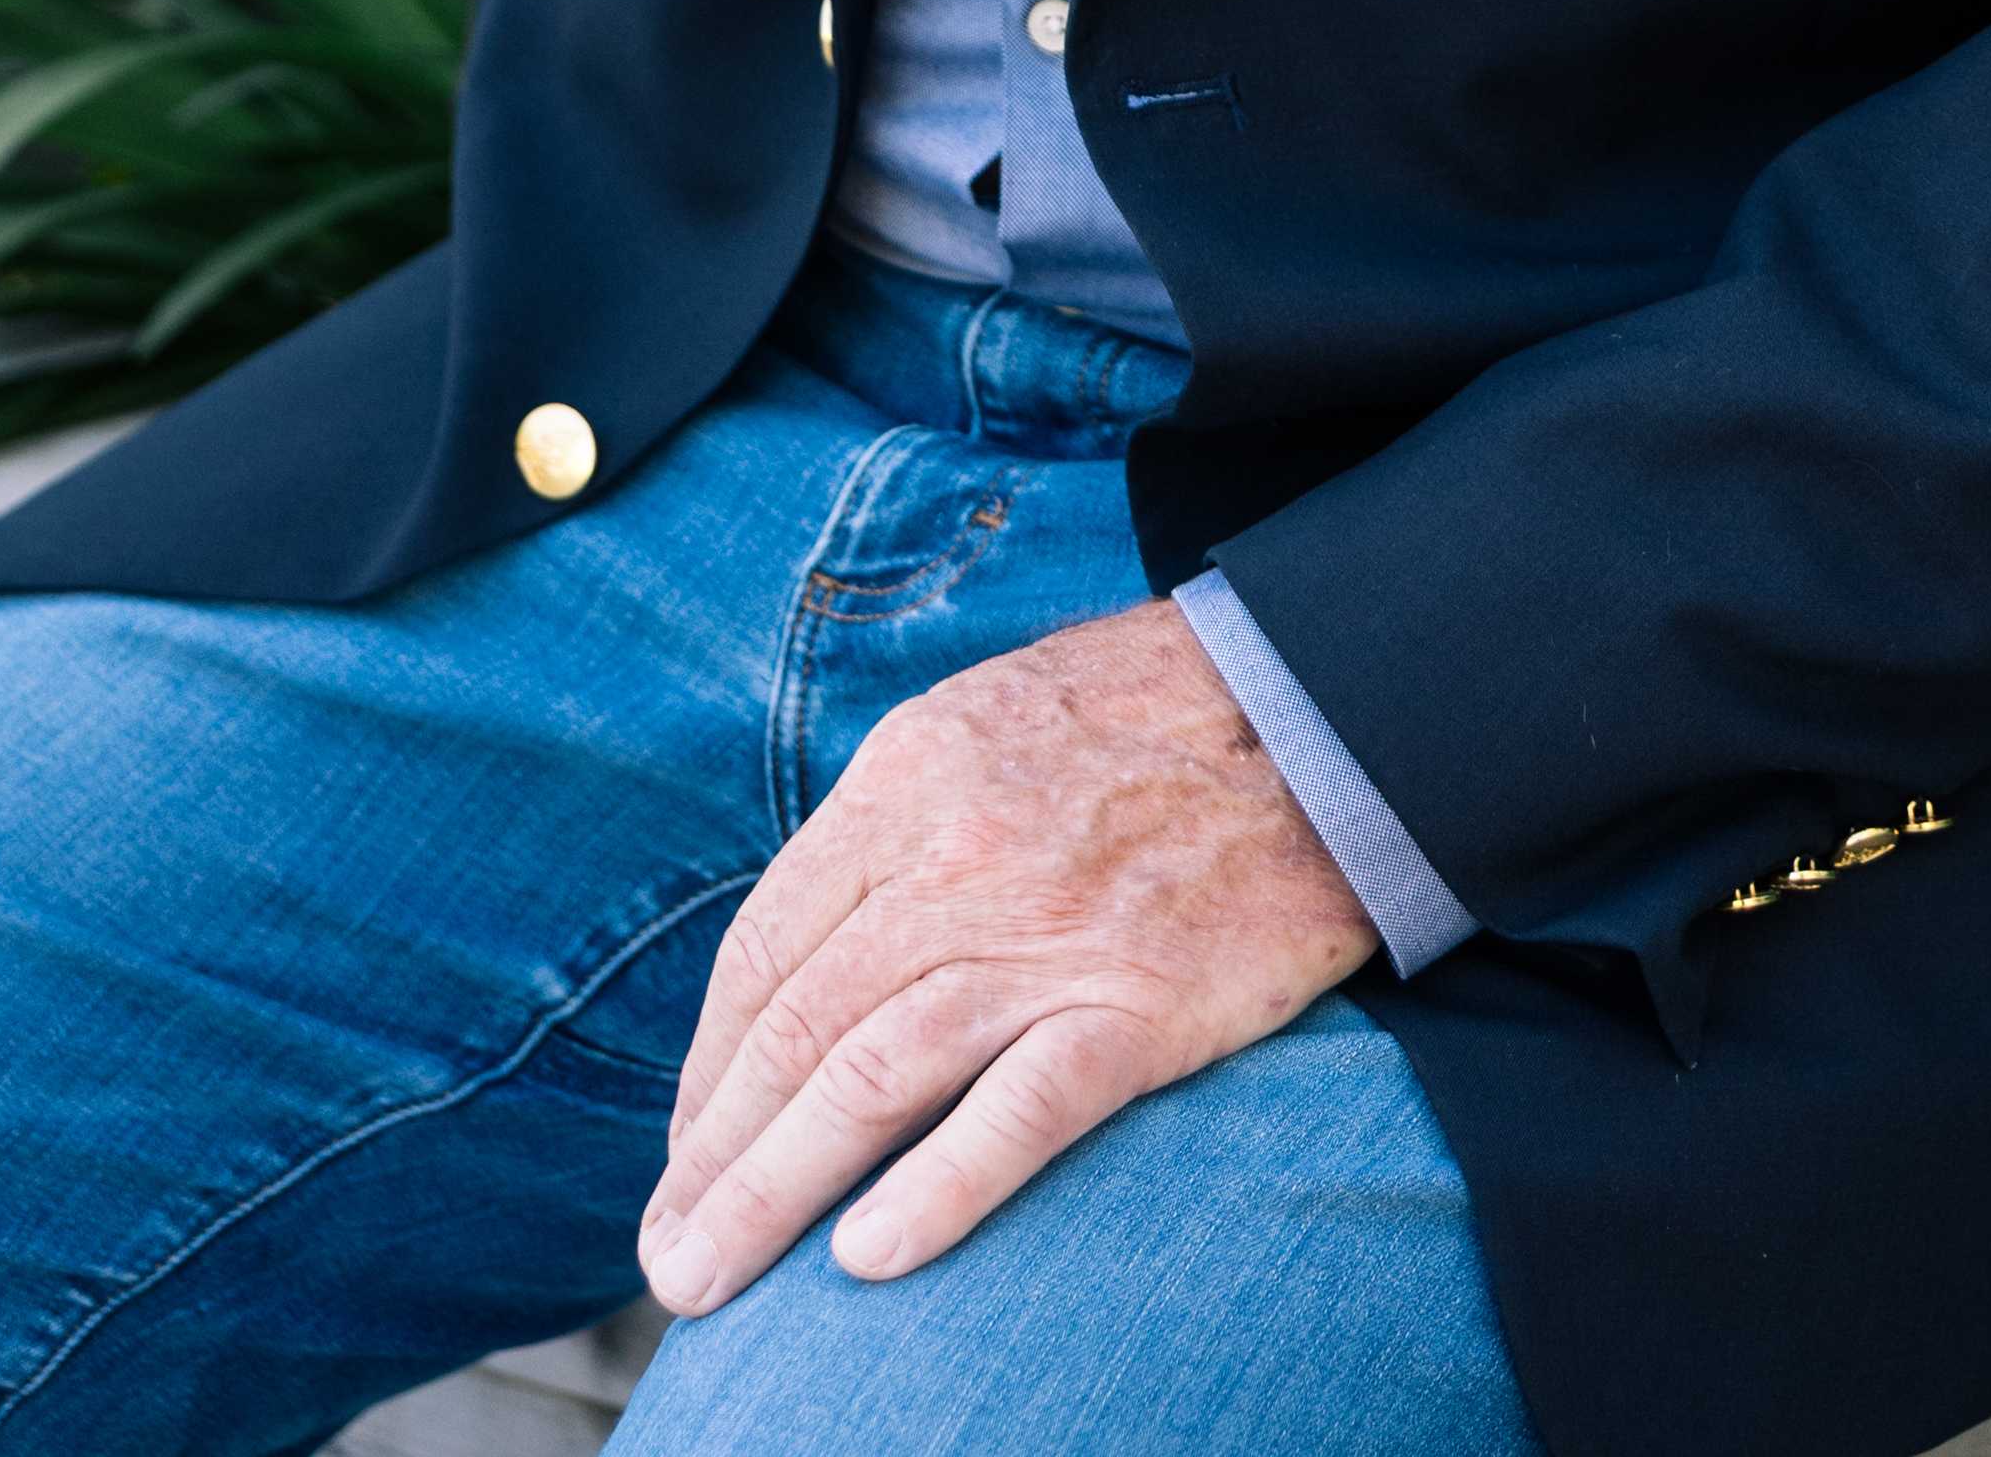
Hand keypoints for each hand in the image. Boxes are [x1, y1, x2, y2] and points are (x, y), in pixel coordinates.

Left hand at [638, 597, 1376, 1314]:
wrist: (1319, 710)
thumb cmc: (1149, 720)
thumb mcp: (990, 721)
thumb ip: (900, 824)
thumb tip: (811, 947)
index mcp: (909, 776)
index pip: (767, 943)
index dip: (712, 1063)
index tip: (689, 1147)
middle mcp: (956, 852)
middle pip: (798, 1026)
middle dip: (715, 1156)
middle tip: (670, 1255)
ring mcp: (1047, 933)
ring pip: (871, 1077)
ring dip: (774, 1193)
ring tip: (713, 1279)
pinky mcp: (1140, 1004)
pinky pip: (1018, 1111)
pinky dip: (937, 1189)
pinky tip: (869, 1259)